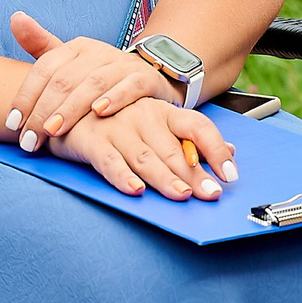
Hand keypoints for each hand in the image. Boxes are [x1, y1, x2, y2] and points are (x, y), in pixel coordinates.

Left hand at [3, 12, 176, 149]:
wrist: (151, 75)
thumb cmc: (101, 75)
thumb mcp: (71, 61)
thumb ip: (41, 44)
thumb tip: (15, 18)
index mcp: (76, 47)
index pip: (45, 68)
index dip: (26, 95)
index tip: (12, 123)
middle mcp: (98, 51)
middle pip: (65, 79)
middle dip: (43, 111)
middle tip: (29, 139)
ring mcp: (123, 64)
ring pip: (93, 83)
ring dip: (71, 108)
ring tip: (53, 130)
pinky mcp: (146, 78)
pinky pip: (131, 86)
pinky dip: (116, 97)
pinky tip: (100, 112)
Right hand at [50, 99, 236, 200]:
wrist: (68, 106)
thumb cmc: (120, 118)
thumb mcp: (158, 123)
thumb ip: (192, 139)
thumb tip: (232, 152)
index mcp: (164, 111)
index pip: (198, 126)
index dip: (217, 149)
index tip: (231, 174)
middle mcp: (144, 116)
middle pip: (174, 149)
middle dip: (194, 174)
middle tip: (211, 194)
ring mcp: (118, 128)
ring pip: (146, 158)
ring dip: (164, 178)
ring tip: (182, 196)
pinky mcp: (93, 140)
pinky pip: (110, 162)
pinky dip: (122, 177)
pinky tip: (135, 190)